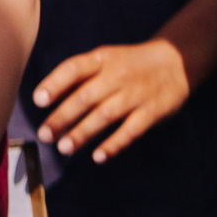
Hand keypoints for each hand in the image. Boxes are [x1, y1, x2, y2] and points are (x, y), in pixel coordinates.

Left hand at [31, 39, 190, 160]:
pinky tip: (99, 156)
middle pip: (87, 96)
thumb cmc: (130, 65)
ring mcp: (137, 93)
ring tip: (64, 148)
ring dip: (83, 132)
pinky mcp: (153, 111)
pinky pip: (132, 130)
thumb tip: (43, 99)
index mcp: (104, 59)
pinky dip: (115, 144)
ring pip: (106, 114)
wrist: (177, 61)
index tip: (39, 101)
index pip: (75, 67)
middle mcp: (119, 74)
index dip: (55, 83)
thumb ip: (80, 77)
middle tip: (45, 135)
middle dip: (63, 117)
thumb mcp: (107, 60)